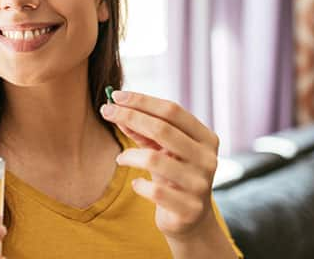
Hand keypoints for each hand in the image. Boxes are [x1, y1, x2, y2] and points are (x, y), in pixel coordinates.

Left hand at [100, 90, 219, 239]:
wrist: (190, 219)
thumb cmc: (173, 174)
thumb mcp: (161, 149)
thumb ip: (142, 130)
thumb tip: (116, 108)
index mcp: (206, 138)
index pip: (172, 110)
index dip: (142, 101)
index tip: (116, 95)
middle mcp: (208, 159)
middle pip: (163, 129)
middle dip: (130, 116)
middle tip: (106, 111)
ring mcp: (200, 184)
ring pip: (154, 159)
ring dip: (130, 156)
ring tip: (121, 158)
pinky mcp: (189, 209)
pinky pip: (154, 191)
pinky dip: (139, 184)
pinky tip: (136, 183)